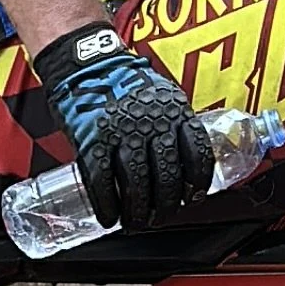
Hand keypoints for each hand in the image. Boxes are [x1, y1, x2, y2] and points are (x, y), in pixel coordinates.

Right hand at [34, 28, 216, 230]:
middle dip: (166, 205)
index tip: (195, 196)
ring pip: (136, 183)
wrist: (86, 62)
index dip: (198, 181)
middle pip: (167, 175)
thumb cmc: (123, 80)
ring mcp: (121, 133)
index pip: (197, 152)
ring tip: (137, 223)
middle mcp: (151, 124)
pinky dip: (106, 205)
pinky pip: (102, 181)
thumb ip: (173, 123)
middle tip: (162, 216)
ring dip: (138, 211)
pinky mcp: (93, 141)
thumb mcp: (161, 95)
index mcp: (174, 112)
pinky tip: (110, 218)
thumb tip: (184, 156)